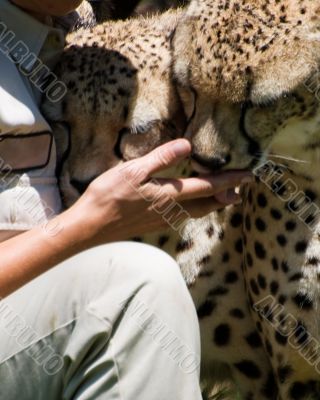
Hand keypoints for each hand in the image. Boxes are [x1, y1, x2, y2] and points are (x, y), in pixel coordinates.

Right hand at [70, 139, 251, 244]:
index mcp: (170, 195)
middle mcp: (172, 211)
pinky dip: (195, 209)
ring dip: (212, 204)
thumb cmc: (109, 196)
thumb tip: (187, 146)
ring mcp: (163, 220)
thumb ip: (162, 159)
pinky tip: (191, 206)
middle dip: (226, 196)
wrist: (91, 227)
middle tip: (241, 190)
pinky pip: (183, 216)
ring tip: (223, 197)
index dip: (231, 181)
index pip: (208, 187)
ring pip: (196, 212)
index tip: (249, 176)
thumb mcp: (134, 171)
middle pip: (207, 204)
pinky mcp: (153, 224)